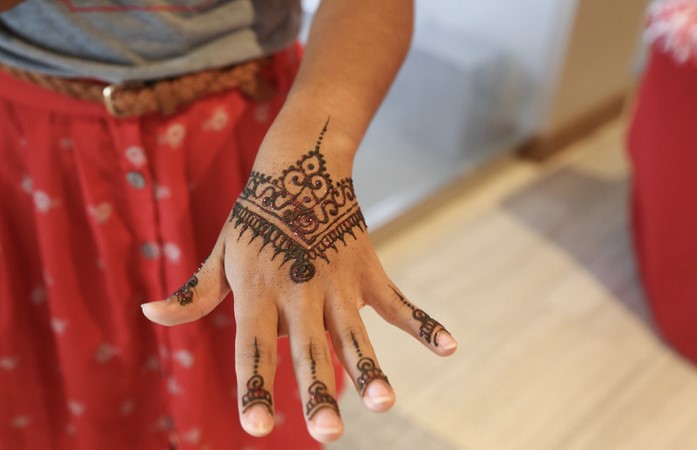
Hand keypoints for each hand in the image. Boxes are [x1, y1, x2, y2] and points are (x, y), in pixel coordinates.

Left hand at [141, 119, 456, 443]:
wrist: (300, 167)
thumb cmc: (254, 217)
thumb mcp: (221, 252)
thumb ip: (193, 291)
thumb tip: (150, 315)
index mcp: (257, 292)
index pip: (254, 349)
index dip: (254, 388)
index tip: (257, 428)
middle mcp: (297, 292)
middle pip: (308, 350)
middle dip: (317, 392)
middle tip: (327, 434)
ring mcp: (336, 282)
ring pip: (354, 332)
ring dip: (370, 367)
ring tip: (383, 403)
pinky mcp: (366, 270)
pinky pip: (398, 302)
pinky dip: (424, 323)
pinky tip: (450, 347)